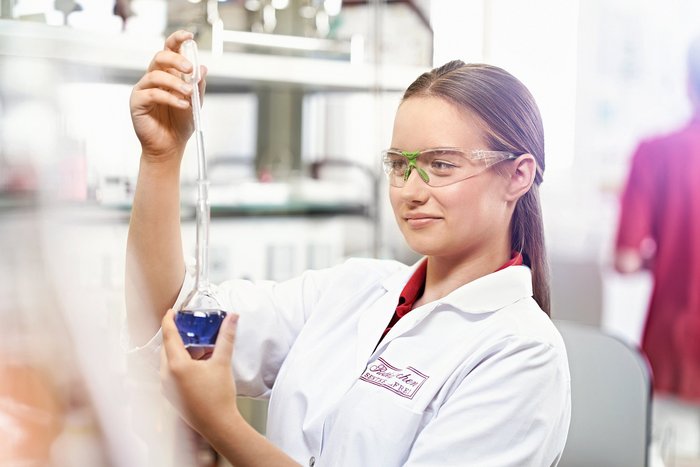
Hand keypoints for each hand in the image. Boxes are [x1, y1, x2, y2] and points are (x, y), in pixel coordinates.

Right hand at [130, 30, 207, 162]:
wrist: (171, 146)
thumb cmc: (180, 124)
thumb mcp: (195, 102)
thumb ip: (198, 85)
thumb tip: (202, 67)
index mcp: (167, 74)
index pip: (169, 51)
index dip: (176, 40)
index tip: (189, 35)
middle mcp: (153, 78)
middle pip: (160, 57)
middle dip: (176, 60)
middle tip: (190, 69)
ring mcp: (143, 89)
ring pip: (156, 75)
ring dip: (176, 83)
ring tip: (188, 94)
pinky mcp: (137, 102)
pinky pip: (152, 93)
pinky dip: (170, 98)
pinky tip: (182, 105)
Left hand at [161, 309, 239, 436]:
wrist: (218, 425)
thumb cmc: (219, 397)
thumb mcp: (223, 362)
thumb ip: (226, 338)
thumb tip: (232, 318)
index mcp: (176, 365)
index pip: (169, 336)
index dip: (169, 321)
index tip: (171, 311)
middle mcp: (166, 376)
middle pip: (167, 348)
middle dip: (177, 337)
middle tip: (190, 329)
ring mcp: (166, 387)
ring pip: (168, 362)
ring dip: (180, 352)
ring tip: (199, 349)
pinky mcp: (171, 396)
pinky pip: (170, 374)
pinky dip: (180, 365)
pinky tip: (197, 366)